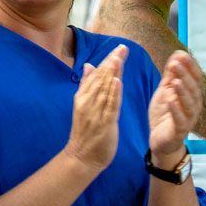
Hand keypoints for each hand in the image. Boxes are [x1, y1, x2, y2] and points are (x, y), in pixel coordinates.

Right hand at [64, 44, 125, 172]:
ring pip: (106, 89)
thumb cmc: (86, 131)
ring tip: (120, 57)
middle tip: (123, 47)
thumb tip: (89, 65)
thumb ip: (87, 85)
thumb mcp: (84, 105)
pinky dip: (114, 93)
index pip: (97, 74)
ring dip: (113, 73)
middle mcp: (87, 102)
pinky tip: (119, 81)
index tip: (119, 47)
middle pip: (101, 79)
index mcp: (83, 97)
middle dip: (112, 62)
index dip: (108, 60)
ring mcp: (95, 113)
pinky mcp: (104, 123)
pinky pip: (110, 106)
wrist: (82, 157)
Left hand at [148, 51, 202, 166]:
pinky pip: (180, 120)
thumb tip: (178, 53)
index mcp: (192, 93)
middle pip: (193, 88)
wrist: (160, 139)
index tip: (181, 54)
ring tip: (175, 81)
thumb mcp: (165, 90)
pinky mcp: (180, 130)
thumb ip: (171, 74)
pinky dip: (176, 110)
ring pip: (189, 103)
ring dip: (183, 91)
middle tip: (176, 64)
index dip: (190, 65)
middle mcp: (194, 104)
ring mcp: (189, 118)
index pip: (195, 76)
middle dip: (185, 75)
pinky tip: (171, 102)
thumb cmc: (165, 113)